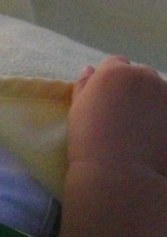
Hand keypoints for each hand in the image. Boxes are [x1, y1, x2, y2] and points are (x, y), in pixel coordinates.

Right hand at [68, 55, 166, 171]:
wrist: (118, 173)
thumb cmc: (89, 140)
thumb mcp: (77, 109)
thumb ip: (84, 85)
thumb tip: (89, 69)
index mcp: (114, 71)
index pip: (116, 63)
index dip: (110, 81)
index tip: (108, 102)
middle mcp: (143, 76)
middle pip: (140, 75)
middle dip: (134, 89)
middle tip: (126, 116)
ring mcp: (165, 94)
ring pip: (159, 91)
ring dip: (153, 102)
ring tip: (143, 129)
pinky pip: (166, 110)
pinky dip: (162, 118)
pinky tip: (154, 136)